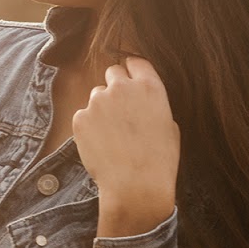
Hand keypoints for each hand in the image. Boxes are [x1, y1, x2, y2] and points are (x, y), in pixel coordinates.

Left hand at [71, 56, 179, 236]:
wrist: (136, 186)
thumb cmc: (159, 160)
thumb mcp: (169, 125)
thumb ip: (152, 103)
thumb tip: (141, 99)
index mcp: (149, 86)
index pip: (135, 61)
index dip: (132, 70)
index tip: (131, 80)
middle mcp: (122, 88)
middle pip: (113, 72)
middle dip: (115, 86)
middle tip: (120, 110)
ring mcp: (97, 102)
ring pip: (96, 95)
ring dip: (102, 108)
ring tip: (112, 135)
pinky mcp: (80, 118)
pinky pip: (83, 115)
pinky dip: (89, 126)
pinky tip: (101, 145)